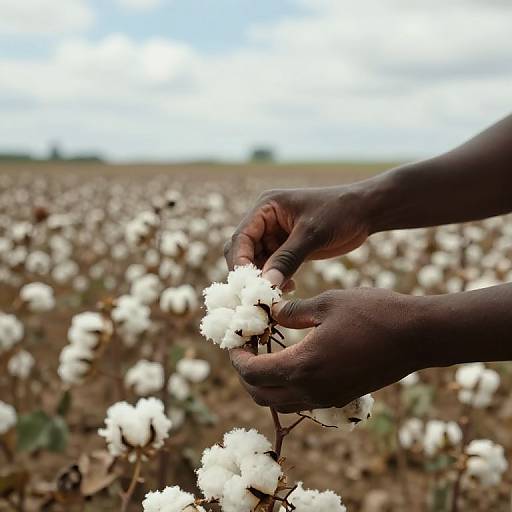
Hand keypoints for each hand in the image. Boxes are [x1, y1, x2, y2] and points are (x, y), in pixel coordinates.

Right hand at [224, 185, 370, 287]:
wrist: (364, 211)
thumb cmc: (339, 212)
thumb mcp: (312, 234)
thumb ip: (287, 259)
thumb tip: (266, 285)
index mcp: (265, 208)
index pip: (241, 237)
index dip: (240, 261)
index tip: (248, 285)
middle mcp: (265, 221)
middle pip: (243, 251)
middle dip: (249, 273)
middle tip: (260, 294)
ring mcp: (275, 235)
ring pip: (256, 262)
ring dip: (263, 279)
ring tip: (277, 294)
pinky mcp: (287, 248)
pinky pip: (272, 267)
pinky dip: (276, 280)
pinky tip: (290, 288)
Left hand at [230, 288, 422, 412]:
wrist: (417, 336)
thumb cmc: (373, 313)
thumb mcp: (327, 302)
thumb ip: (293, 311)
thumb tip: (271, 313)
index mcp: (303, 366)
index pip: (253, 373)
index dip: (237, 358)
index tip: (235, 342)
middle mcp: (312, 390)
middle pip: (261, 396)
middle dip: (246, 375)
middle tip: (246, 350)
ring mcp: (329, 398)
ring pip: (282, 404)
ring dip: (266, 384)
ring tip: (266, 355)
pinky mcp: (342, 398)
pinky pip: (303, 401)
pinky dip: (288, 387)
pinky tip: (294, 361)